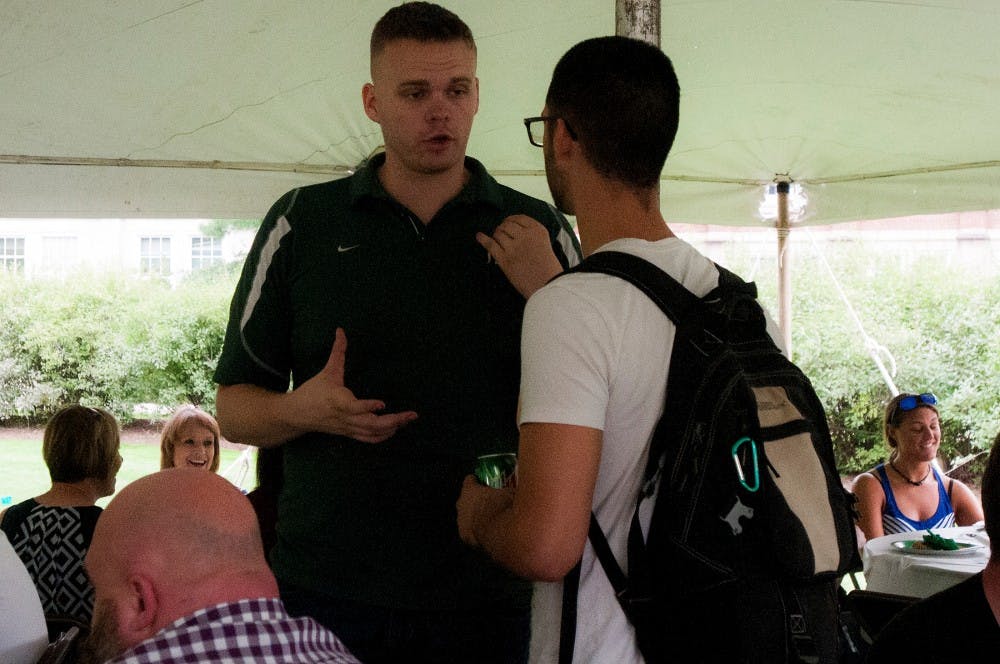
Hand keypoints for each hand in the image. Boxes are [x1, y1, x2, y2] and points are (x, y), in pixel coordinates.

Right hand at [288, 328, 417, 442]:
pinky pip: (368, 439)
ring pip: (372, 433)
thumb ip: (338, 351)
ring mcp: (348, 427)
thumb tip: (341, 330)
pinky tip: (394, 430)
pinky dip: (382, 437)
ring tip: (408, 420)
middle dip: (393, 421)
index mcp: (338, 400)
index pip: (354, 407)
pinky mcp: (349, 433)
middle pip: (370, 424)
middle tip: (411, 414)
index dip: (368, 406)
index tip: (383, 403)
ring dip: (392, 428)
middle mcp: (345, 417)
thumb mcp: (327, 370)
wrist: (297, 415)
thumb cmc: (313, 391)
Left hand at [456, 475, 512, 547]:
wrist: (500, 531)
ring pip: (466, 516)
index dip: (477, 481)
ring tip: (490, 520)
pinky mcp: (464, 536)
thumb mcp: (510, 493)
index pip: (469, 480)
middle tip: (489, 503)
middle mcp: (461, 504)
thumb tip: (510, 491)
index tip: (483, 483)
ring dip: (475, 517)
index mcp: (470, 490)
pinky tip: (488, 533)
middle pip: (466, 499)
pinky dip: (477, 531)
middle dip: (477, 501)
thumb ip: (505, 491)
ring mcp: (461, 521)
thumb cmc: (504, 507)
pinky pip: (469, 531)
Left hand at [477, 215, 563, 297]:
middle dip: (502, 228)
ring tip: (498, 241)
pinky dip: (483, 239)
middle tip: (502, 234)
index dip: (510, 220)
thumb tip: (512, 230)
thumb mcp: (544, 244)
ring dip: (496, 236)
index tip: (507, 222)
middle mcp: (525, 236)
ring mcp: (514, 247)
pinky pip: (490, 245)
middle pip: (506, 225)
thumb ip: (531, 235)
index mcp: (537, 230)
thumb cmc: (548, 268)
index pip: (519, 218)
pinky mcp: (505, 259)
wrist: (548, 284)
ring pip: (498, 234)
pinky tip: (479, 236)